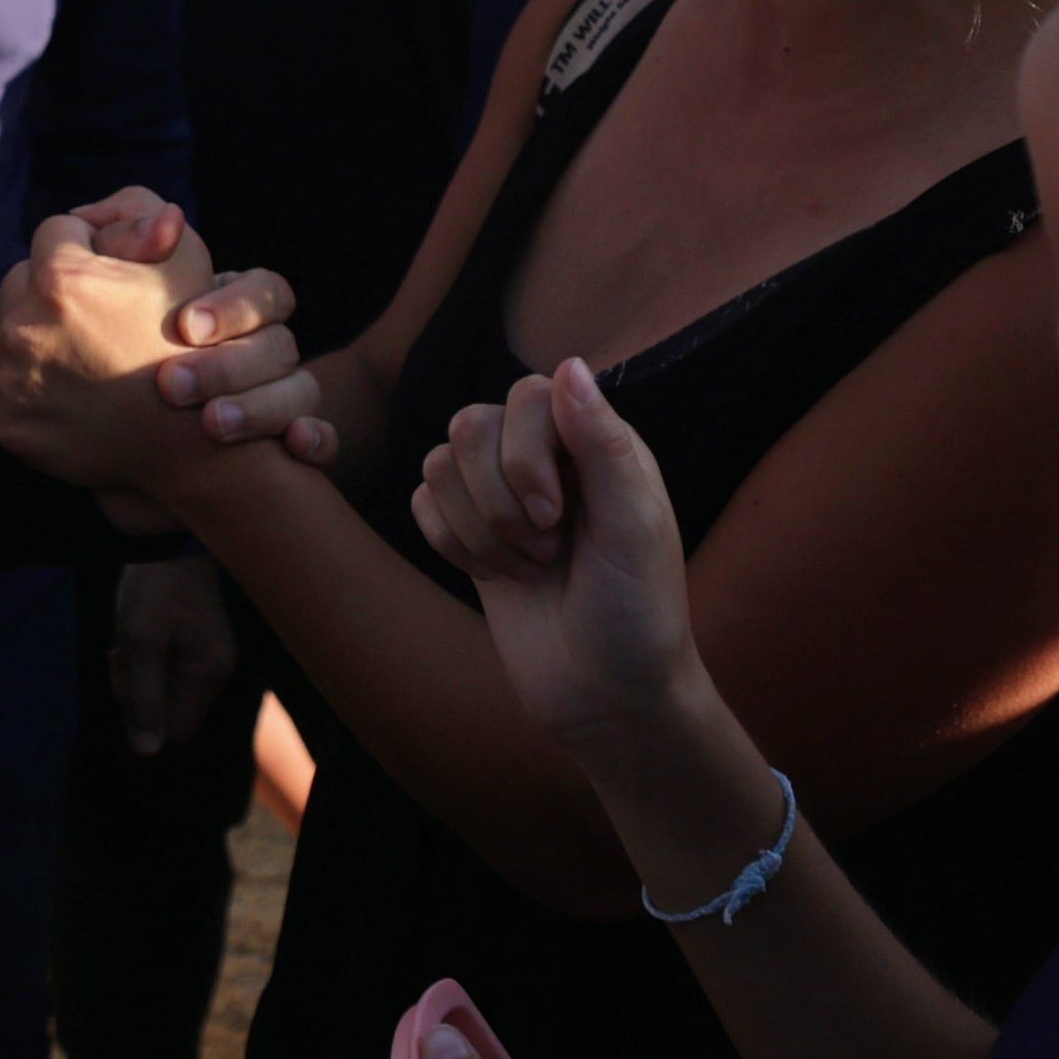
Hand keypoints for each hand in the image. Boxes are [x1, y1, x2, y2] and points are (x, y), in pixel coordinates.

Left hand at [0, 212, 328, 496]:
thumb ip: (139, 214)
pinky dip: (29, 380)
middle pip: (21, 280)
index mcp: (60, 277)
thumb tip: (98, 211)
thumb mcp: (185, 259)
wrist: (190, 441)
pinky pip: (2, 380)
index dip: (89, 247)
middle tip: (96, 316)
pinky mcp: (7, 419)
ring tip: (85, 351)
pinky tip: (73, 388)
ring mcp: (9, 376)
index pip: (56, 231)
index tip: (114, 274)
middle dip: (52, 289)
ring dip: (35, 333)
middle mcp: (21, 324)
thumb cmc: (194, 341)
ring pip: (6, 330)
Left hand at [109, 556, 239, 754]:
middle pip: (171, 712)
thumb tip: (147, 752)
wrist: (167, 539)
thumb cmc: (153, 589)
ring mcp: (212, 654)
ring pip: (166, 690)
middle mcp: (218, 669)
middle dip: (138, 691)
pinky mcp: (201, 641)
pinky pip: (170, 669)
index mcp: (209, 674)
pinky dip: (148, 658)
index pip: (176, 732)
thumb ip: (143, 698)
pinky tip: (137, 633)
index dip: (144, 715)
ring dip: (139, 673)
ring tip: (127, 639)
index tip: (127, 679)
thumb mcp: (140, 643)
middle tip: (121, 655)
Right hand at [408, 362, 700, 752]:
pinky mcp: (470, 534)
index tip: (556, 518)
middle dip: (496, 499)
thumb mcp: (633, 528)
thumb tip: (569, 363)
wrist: (606, 695)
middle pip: (472, 423)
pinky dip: (449, 543)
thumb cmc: (637, 613)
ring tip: (528, 567)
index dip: (523, 455)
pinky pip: (421, 502)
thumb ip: (602, 445)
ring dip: (478, 528)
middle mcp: (547, 458)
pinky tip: (494, 576)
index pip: (528, 395)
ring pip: (439, 462)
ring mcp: (503, 495)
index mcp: (597, 443)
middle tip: (545, 550)